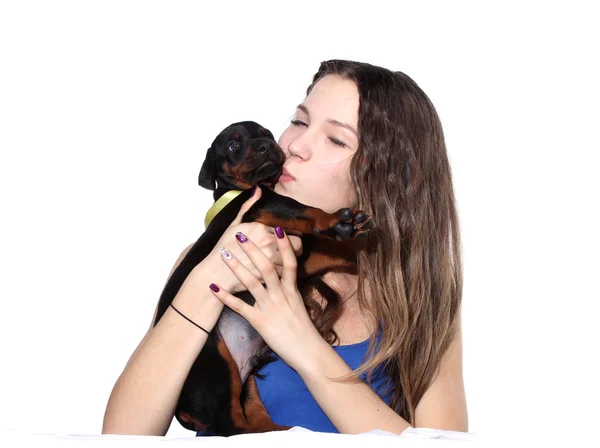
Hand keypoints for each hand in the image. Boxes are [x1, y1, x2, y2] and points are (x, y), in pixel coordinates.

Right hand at [199, 187, 302, 292]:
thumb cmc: (223, 247)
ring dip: (290, 261)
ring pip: (293, 259)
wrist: (215, 271)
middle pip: (297, 244)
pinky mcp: (268, 274)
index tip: (286, 238)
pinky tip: (278, 272)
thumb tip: (259, 189)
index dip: (289, 234)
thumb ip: (248, 206)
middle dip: (295, 248)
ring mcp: (269, 258)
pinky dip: (284, 273)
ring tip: (284, 261)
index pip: (288, 229)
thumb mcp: (234, 224)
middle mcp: (267, 241)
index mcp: (260, 227)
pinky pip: (285, 272)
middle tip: (289, 251)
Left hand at [207, 225, 326, 372]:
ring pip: (252, 282)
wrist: (308, 352)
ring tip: (224, 254)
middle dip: (254, 249)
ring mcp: (270, 307)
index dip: (284, 244)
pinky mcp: (260, 321)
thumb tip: (284, 278)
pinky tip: (213, 287)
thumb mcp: (298, 305)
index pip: (290, 262)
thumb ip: (289, 291)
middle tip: (240, 235)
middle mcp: (281, 295)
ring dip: (237, 267)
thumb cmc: (304, 331)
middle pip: (268, 266)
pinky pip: (240, 307)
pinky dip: (226, 297)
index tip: (277, 227)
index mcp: (291, 290)